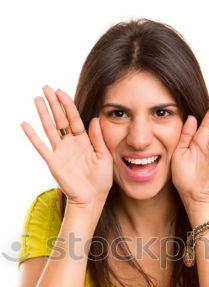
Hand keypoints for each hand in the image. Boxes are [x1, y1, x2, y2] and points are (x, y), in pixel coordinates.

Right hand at [21, 86, 113, 206]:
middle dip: (53, 103)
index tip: (61, 91)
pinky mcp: (53, 162)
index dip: (67, 104)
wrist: (92, 198)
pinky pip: (41, 147)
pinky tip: (25, 124)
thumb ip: (98, 138)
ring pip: (49, 128)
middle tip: (46, 88)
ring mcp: (60, 152)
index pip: (73, 118)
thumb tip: (94, 118)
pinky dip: (32, 136)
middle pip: (59, 119)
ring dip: (43, 113)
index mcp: (84, 140)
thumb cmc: (101, 180)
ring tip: (37, 98)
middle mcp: (70, 144)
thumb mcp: (104, 156)